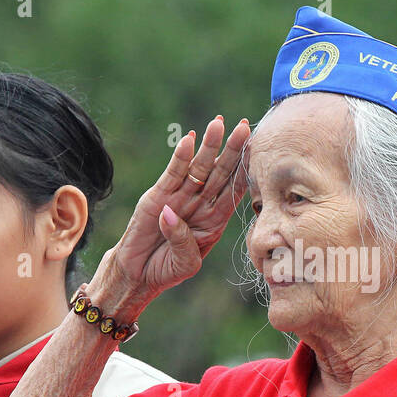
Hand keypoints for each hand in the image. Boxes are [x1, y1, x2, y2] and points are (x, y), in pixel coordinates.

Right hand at [99, 115, 250, 308]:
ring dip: (209, 146)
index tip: (258, 151)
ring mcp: (180, 197)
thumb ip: (183, 241)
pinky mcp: (158, 195)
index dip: (245, 171)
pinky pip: (172, 173)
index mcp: (215, 220)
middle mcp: (201, 204)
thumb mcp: (185, 263)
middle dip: (233, 150)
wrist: (138, 274)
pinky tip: (189, 140)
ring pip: (198, 168)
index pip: (234, 191)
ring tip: (218, 123)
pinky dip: (180, 157)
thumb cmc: (167, 270)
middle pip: (220, 172)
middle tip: (245, 126)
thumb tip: (169, 213)